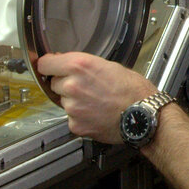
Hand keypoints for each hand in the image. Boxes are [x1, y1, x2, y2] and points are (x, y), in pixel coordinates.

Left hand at [34, 51, 156, 143]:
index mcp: (79, 66)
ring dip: (74, 101)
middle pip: (54, 83)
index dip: (49, 66)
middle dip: (66, 84)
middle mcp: (71, 85)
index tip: (51, 68)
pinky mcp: (75, 124)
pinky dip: (81, 117)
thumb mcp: (108, 66)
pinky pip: (71, 118)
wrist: (143, 116)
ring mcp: (72, 107)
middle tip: (87, 87)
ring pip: (63, 101)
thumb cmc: (133, 91)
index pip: (45, 64)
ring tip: (96, 102)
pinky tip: (96, 113)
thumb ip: (83, 65)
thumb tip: (66, 65)